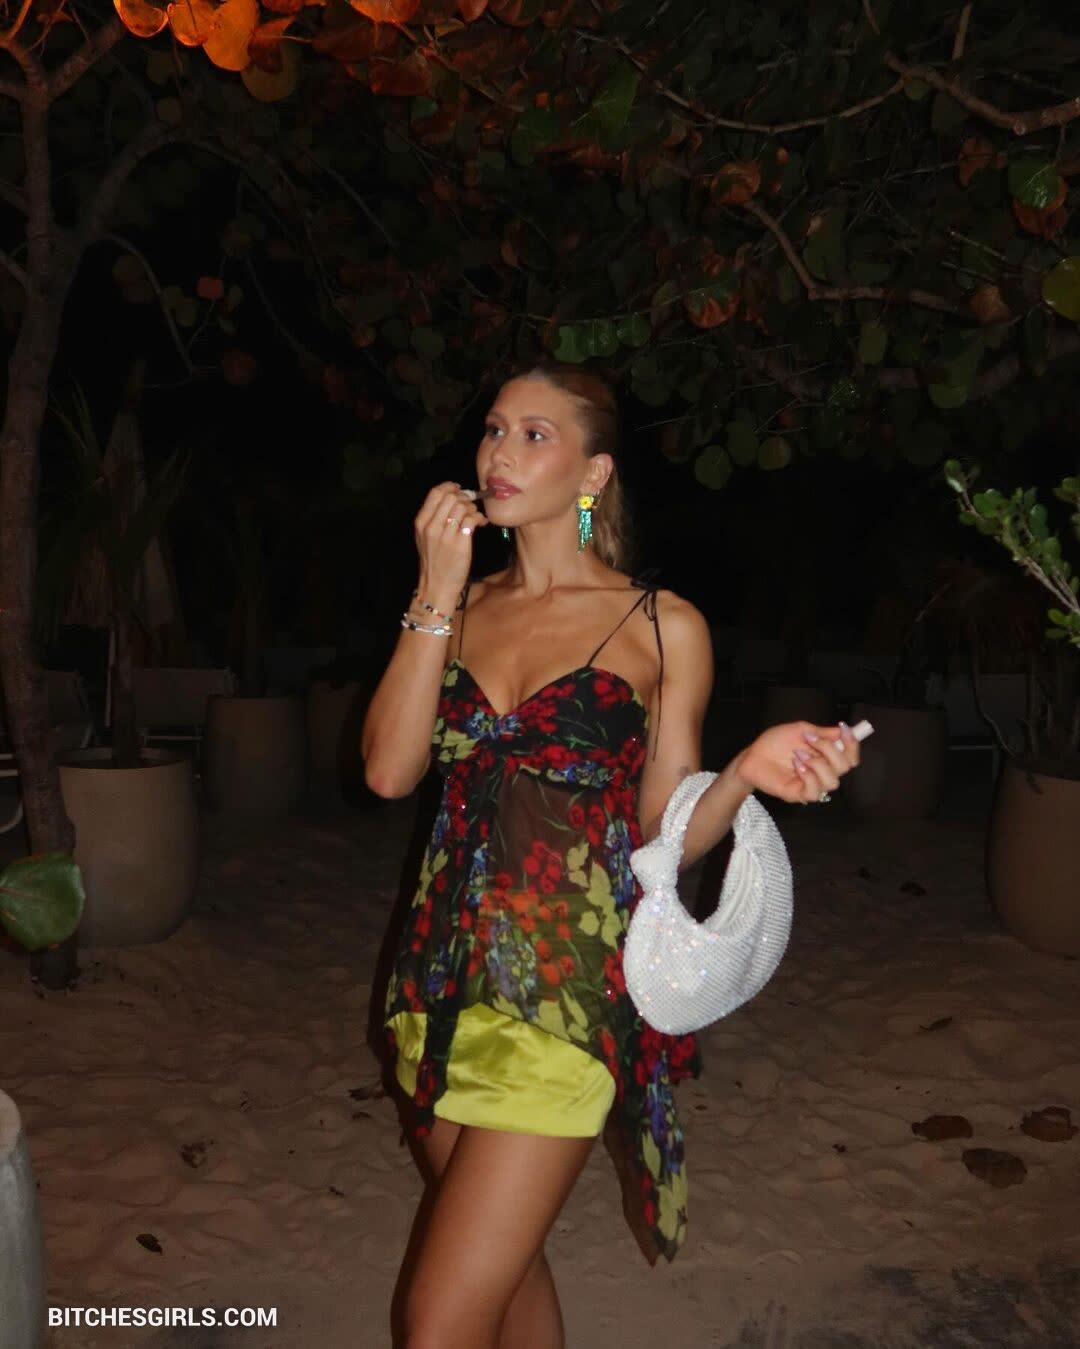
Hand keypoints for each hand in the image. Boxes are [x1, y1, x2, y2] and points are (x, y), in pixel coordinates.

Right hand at [414, 480, 489, 603]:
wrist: (437, 586)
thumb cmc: (434, 562)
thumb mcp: (425, 538)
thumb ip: (434, 518)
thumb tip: (452, 499)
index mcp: (421, 523)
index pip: (435, 493)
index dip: (450, 486)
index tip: (458, 488)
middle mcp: (432, 527)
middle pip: (451, 497)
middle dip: (464, 497)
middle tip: (470, 504)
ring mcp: (446, 535)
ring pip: (463, 506)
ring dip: (473, 508)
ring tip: (475, 516)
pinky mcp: (460, 544)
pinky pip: (472, 519)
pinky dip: (479, 518)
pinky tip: (481, 523)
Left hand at [731, 719, 862, 804]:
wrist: (752, 755)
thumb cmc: (774, 743)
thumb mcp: (800, 730)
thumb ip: (822, 732)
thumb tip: (841, 731)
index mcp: (825, 757)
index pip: (851, 757)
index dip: (852, 743)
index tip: (844, 728)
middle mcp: (822, 772)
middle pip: (845, 767)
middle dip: (829, 749)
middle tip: (809, 739)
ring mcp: (812, 785)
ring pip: (833, 781)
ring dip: (817, 764)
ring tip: (798, 754)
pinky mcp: (799, 795)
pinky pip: (814, 792)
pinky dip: (808, 775)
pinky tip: (796, 764)